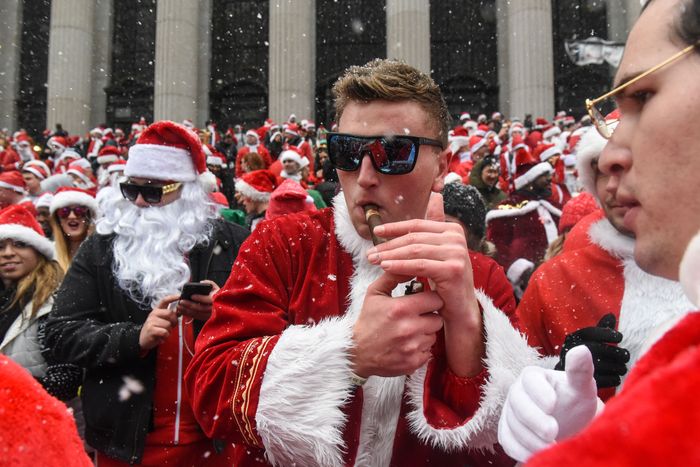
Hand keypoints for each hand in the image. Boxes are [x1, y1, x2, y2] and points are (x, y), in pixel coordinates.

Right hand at [139, 295, 178, 350]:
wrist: (144, 339)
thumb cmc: (155, 329)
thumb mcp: (163, 320)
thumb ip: (171, 315)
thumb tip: (179, 311)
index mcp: (157, 310)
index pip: (165, 300)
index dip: (172, 297)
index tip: (180, 296)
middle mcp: (154, 313)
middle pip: (170, 313)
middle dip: (174, 321)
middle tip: (171, 326)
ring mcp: (151, 321)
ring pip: (168, 324)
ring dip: (169, 330)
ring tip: (164, 332)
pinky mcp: (151, 329)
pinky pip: (165, 332)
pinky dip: (166, 336)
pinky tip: (162, 337)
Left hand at [176, 280, 218, 320]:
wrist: (223, 307)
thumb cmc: (219, 296)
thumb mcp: (217, 288)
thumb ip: (210, 284)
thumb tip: (201, 282)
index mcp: (217, 300)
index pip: (208, 300)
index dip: (200, 298)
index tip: (192, 296)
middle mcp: (214, 309)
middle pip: (201, 308)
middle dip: (190, 305)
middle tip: (182, 301)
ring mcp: (210, 315)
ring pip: (197, 314)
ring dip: (187, 310)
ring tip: (179, 306)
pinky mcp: (206, 319)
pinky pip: (196, 317)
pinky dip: (188, 314)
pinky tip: (182, 311)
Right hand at [351, 271, 444, 377]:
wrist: (356, 352)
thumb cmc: (368, 320)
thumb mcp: (375, 293)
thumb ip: (393, 276)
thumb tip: (411, 263)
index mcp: (400, 308)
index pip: (435, 299)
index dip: (430, 299)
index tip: (423, 301)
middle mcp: (408, 328)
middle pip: (438, 319)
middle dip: (429, 316)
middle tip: (416, 317)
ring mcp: (412, 347)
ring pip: (434, 335)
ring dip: (425, 333)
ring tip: (409, 331)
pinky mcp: (414, 362)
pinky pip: (428, 351)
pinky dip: (420, 348)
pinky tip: (407, 344)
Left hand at [367, 193, 477, 325]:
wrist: (459, 308)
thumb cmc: (444, 281)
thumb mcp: (437, 251)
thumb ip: (433, 228)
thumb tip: (435, 195)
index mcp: (452, 229)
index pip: (417, 225)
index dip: (395, 228)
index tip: (376, 232)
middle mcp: (457, 237)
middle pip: (414, 238)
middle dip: (389, 245)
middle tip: (370, 253)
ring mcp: (457, 252)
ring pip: (415, 251)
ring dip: (391, 255)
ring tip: (374, 260)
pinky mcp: (453, 269)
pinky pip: (419, 265)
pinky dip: (400, 266)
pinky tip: (385, 267)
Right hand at [498, 346, 600, 462]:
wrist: (569, 426)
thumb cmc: (575, 403)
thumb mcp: (582, 387)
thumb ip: (580, 370)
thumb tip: (581, 350)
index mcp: (533, 376)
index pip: (528, 379)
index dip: (538, 391)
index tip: (553, 404)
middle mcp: (517, 392)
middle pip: (516, 403)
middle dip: (534, 419)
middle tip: (553, 433)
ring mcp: (509, 412)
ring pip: (512, 424)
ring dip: (531, 439)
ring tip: (552, 448)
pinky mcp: (507, 431)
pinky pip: (507, 441)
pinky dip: (520, 450)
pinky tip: (537, 455)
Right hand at [554, 313, 629, 388]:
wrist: (568, 382)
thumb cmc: (585, 356)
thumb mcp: (590, 340)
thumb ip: (601, 328)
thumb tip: (611, 315)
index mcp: (572, 339)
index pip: (589, 333)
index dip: (606, 334)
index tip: (620, 337)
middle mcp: (568, 351)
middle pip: (594, 349)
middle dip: (614, 352)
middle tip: (626, 355)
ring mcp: (570, 369)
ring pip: (598, 366)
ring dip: (616, 366)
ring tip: (623, 367)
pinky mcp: (577, 385)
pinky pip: (600, 381)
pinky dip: (612, 379)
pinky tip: (617, 377)